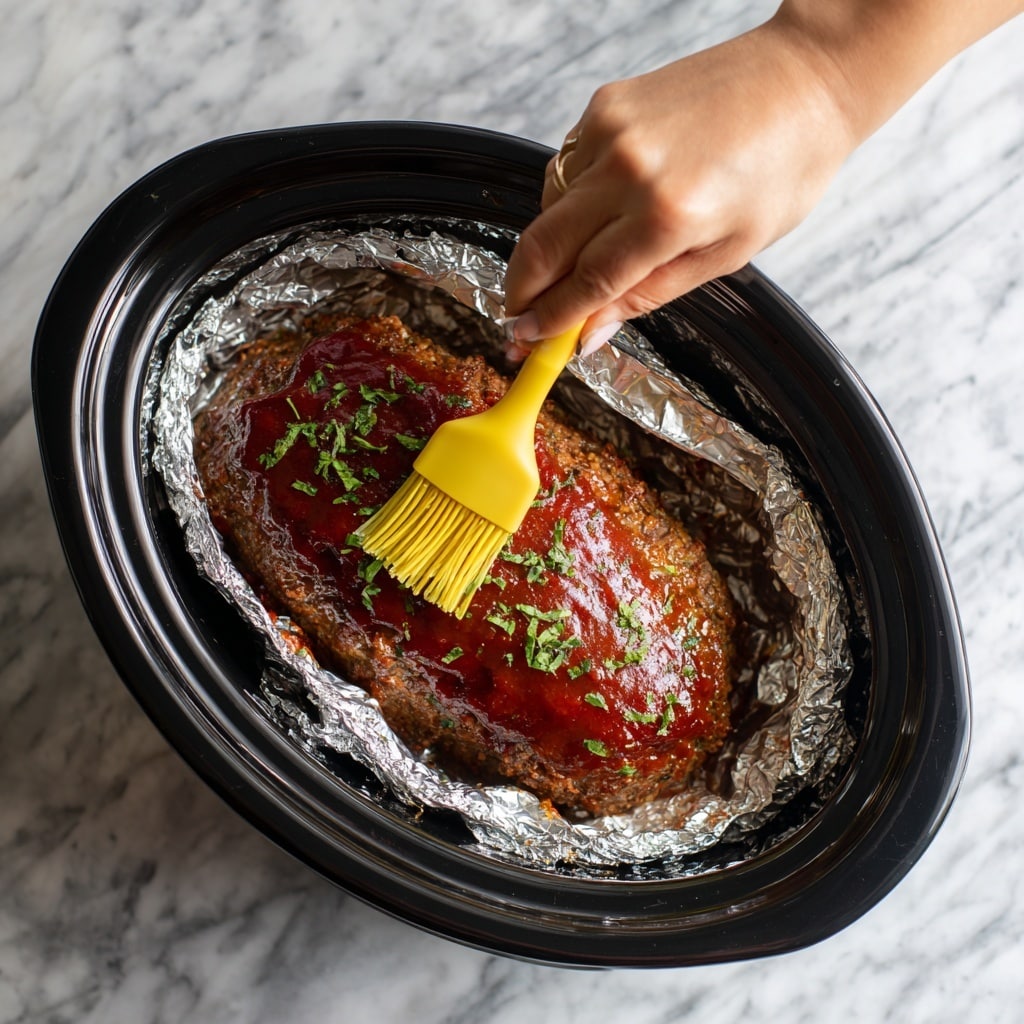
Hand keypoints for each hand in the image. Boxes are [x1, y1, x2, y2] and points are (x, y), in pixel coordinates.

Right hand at [503, 17, 856, 357]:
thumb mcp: (726, 254)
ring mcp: (611, 129)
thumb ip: (649, 295)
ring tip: (567, 267)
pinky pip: (563, 168)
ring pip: (546, 207)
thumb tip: (590, 333)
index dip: (550, 320)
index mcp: (668, 215)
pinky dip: (566, 201)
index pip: (586, 282)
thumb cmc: (782, 171)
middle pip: (544, 245)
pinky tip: (591, 214)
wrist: (805, 80)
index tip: (524, 341)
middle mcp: (629, 168)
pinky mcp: (605, 104)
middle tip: (516, 319)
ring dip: (546, 248)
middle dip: (522, 291)